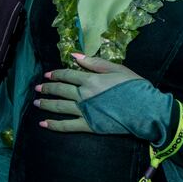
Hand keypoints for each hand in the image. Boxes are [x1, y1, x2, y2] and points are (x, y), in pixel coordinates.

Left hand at [35, 53, 172, 143]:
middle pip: (60, 90)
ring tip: (36, 103)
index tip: (47, 74)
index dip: (56, 74)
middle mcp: (84, 94)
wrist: (146, 110)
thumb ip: (95, 63)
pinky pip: (67, 126)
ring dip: (46, 104)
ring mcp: (85, 111)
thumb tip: (75, 56)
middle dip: (47, 88)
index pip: (68, 74)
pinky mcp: (89, 125)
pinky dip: (54, 125)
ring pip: (60, 106)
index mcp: (91, 79)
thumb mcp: (117, 69)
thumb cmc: (135, 87)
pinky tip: (43, 124)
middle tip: (37, 88)